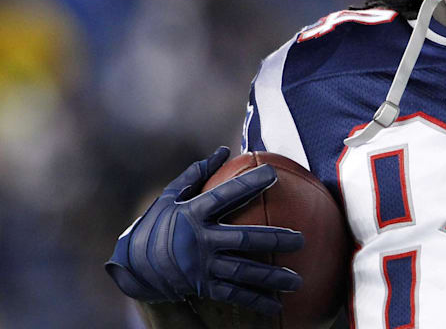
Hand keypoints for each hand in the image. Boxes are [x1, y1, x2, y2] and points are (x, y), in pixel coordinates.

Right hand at [105, 147, 304, 315]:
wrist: (132, 269)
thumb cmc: (156, 226)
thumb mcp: (169, 197)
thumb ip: (196, 174)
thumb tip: (223, 150)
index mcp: (193, 214)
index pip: (225, 195)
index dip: (249, 184)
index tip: (274, 174)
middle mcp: (199, 241)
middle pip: (243, 238)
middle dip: (274, 239)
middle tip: (301, 240)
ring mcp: (201, 266)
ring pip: (242, 271)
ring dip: (271, 277)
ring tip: (298, 280)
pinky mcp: (202, 286)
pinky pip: (233, 294)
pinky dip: (256, 301)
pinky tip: (278, 305)